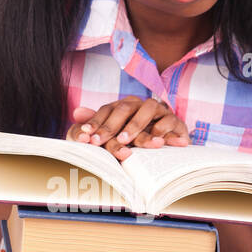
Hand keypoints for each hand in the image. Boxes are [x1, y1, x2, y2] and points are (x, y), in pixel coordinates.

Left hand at [66, 96, 190, 161]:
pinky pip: (169, 121)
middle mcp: (141, 105)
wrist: (169, 146)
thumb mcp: (116, 135)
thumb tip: (76, 112)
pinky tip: (154, 142)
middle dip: (111, 126)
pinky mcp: (175, 121)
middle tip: (99, 142)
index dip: (95, 122)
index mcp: (125, 106)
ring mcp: (159, 111)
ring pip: (148, 110)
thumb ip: (97, 123)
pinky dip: (162, 130)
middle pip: (125, 108)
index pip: (107, 110)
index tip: (85, 136)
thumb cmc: (138, 141)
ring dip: (135, 125)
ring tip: (125, 141)